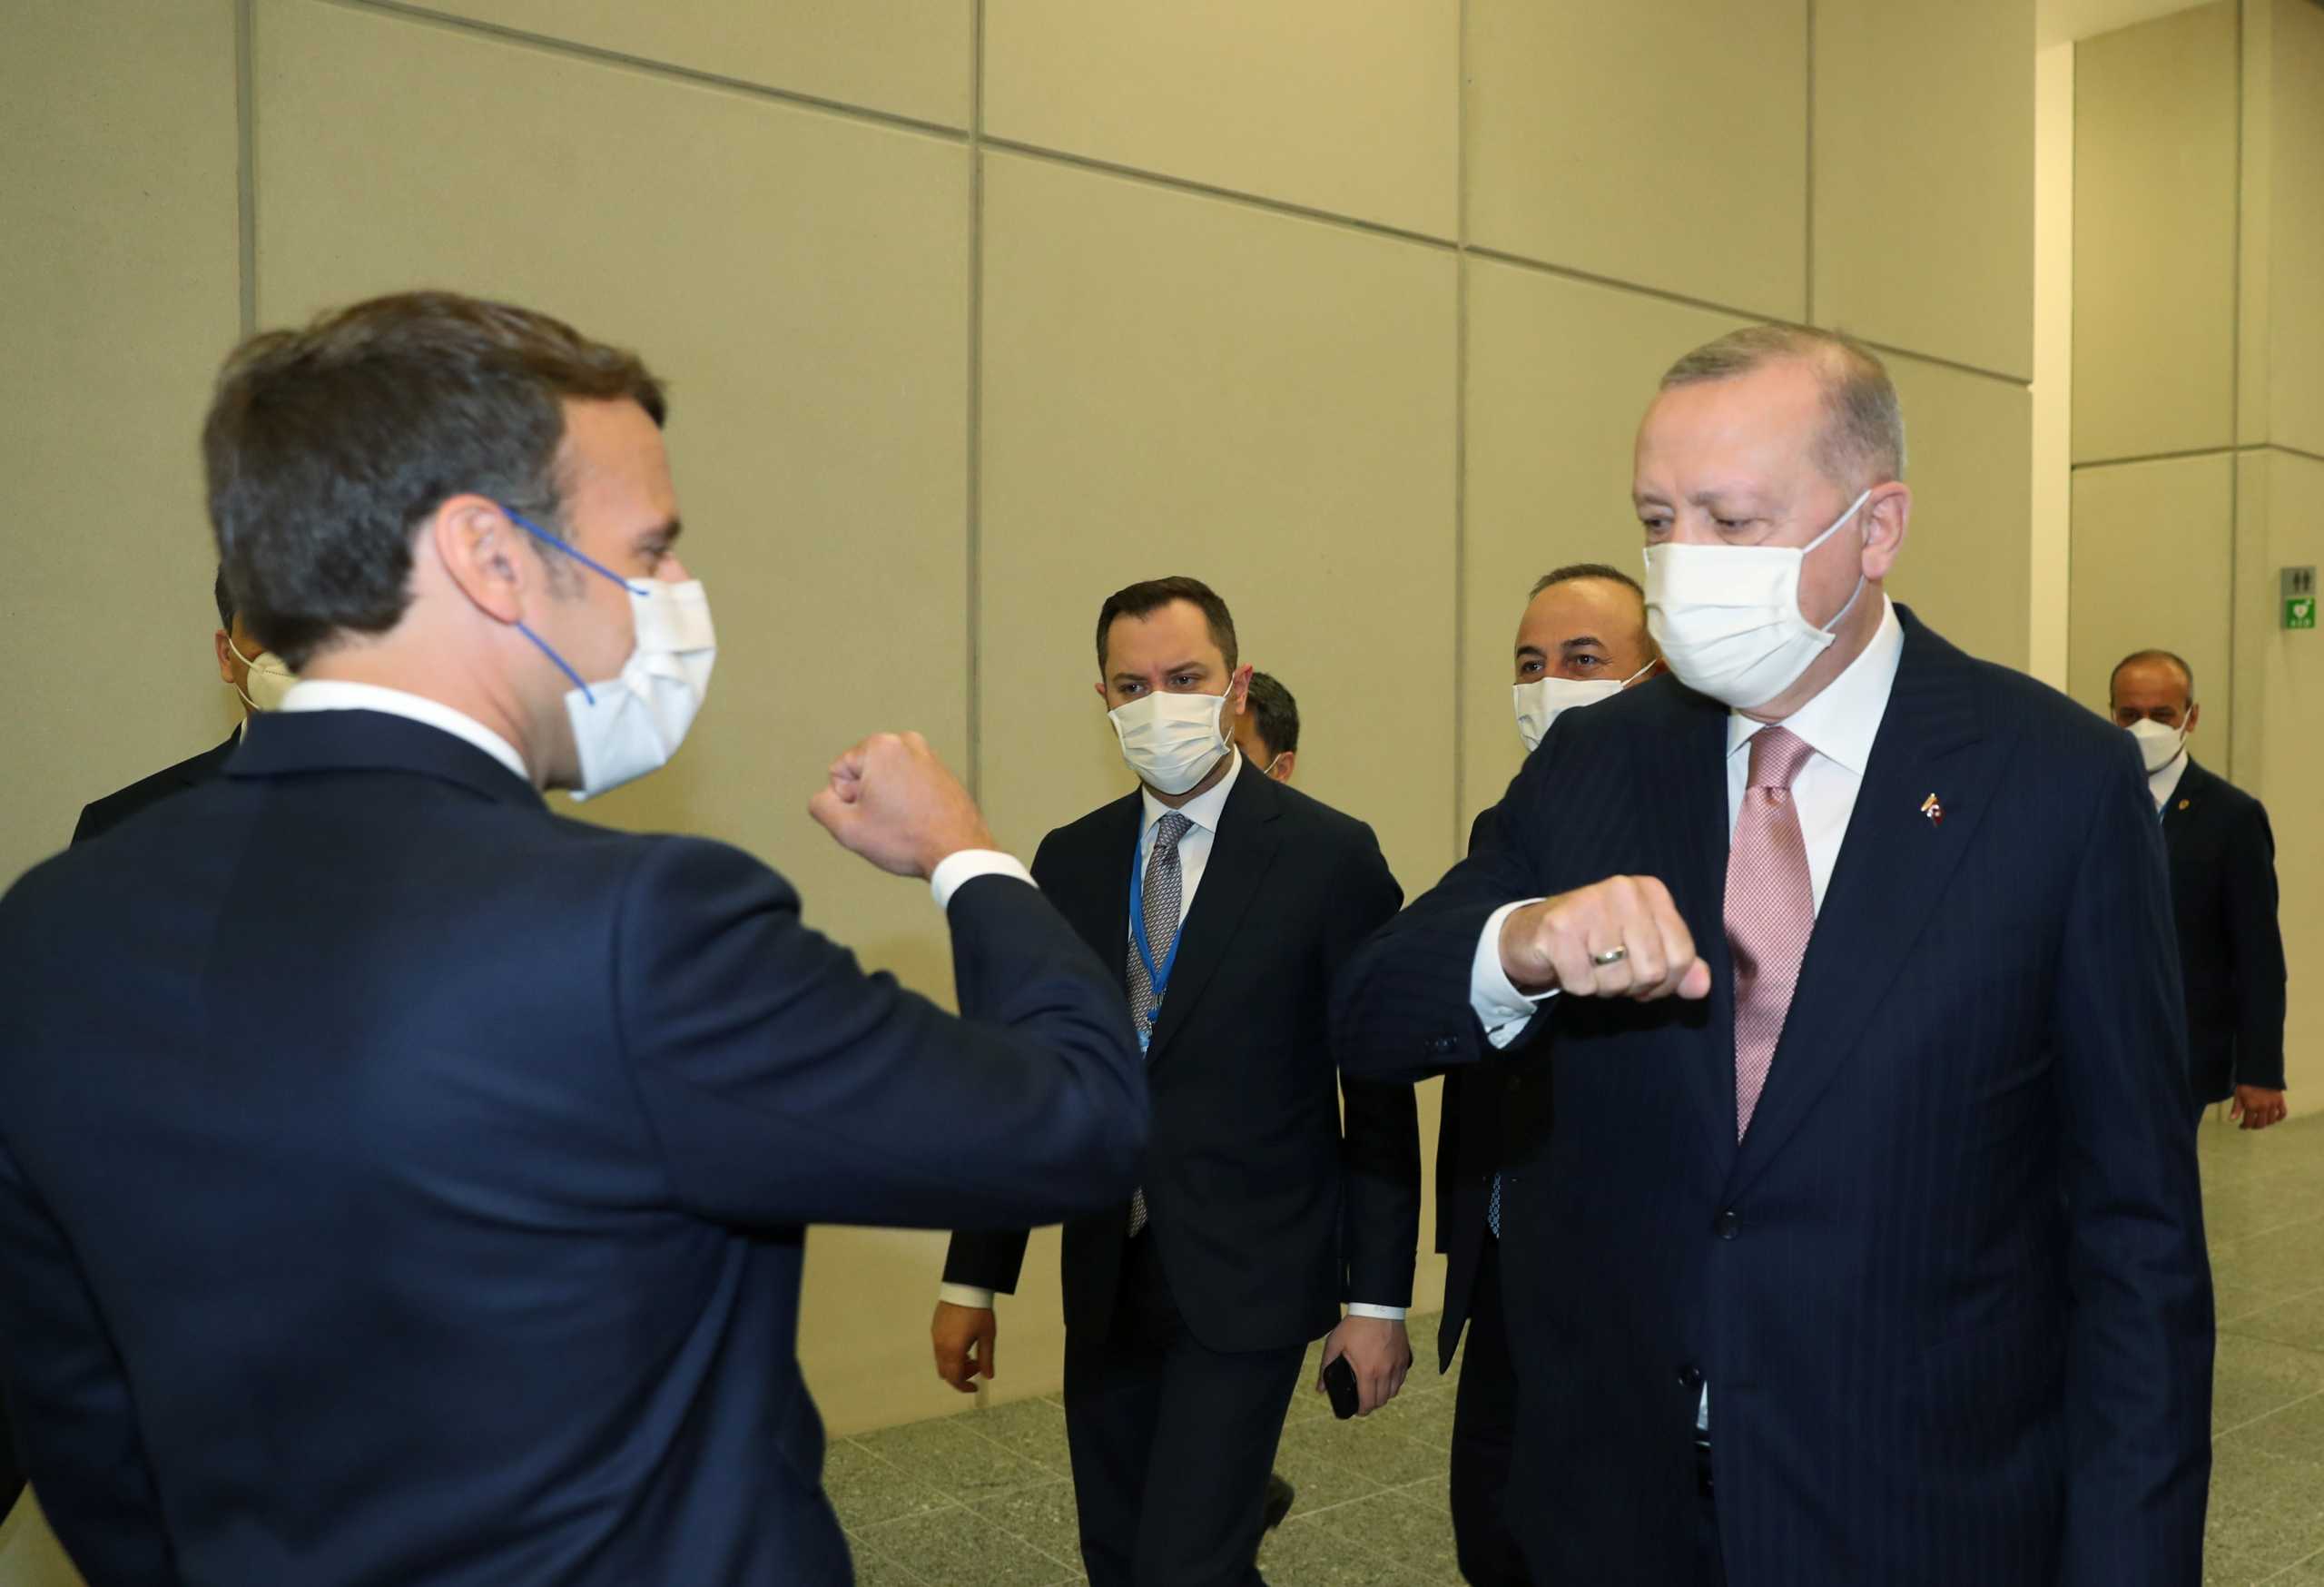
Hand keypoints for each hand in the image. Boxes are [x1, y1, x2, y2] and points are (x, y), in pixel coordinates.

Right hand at [810, 731, 995, 878]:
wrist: (958, 852)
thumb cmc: (909, 839)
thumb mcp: (847, 828)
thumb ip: (821, 806)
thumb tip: (824, 798)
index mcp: (880, 746)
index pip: (838, 773)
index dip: (846, 801)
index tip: (870, 815)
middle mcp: (906, 742)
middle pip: (863, 774)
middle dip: (868, 798)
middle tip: (887, 821)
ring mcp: (928, 755)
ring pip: (886, 782)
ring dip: (888, 801)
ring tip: (904, 822)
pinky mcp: (942, 771)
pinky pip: (909, 786)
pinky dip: (908, 802)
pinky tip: (918, 820)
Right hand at [931, 1301, 996, 1393]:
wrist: (965, 1287)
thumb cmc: (978, 1312)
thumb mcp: (987, 1336)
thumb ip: (986, 1358)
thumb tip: (988, 1376)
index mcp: (953, 1351)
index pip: (955, 1378)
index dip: (964, 1386)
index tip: (975, 1386)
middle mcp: (940, 1346)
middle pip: (945, 1372)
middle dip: (960, 1375)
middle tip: (976, 1366)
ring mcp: (935, 1337)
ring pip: (941, 1361)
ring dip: (955, 1364)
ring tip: (971, 1353)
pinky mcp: (934, 1328)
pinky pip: (939, 1349)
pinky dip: (949, 1354)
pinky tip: (962, 1342)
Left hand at [1318, 1316, 1410, 1416]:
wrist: (1378, 1307)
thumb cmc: (1355, 1326)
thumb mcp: (1334, 1344)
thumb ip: (1325, 1368)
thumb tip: (1321, 1388)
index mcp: (1367, 1372)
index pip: (1368, 1403)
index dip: (1362, 1411)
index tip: (1357, 1411)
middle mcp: (1385, 1372)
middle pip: (1382, 1401)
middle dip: (1372, 1404)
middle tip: (1364, 1400)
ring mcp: (1397, 1365)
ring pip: (1394, 1392)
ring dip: (1384, 1395)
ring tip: (1374, 1390)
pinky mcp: (1405, 1358)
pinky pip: (1401, 1379)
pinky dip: (1394, 1384)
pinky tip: (1385, 1378)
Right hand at [1498, 876, 1710, 1000]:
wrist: (1533, 933)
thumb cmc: (1595, 941)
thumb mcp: (1644, 949)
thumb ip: (1678, 967)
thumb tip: (1702, 987)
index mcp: (1650, 891)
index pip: (1682, 957)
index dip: (1665, 982)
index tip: (1641, 976)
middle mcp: (1623, 890)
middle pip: (1652, 971)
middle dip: (1631, 986)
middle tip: (1610, 972)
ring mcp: (1589, 905)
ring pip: (1617, 980)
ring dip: (1602, 987)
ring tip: (1588, 966)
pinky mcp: (1558, 928)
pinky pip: (1583, 984)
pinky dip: (1576, 986)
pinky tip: (1567, 966)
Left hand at [2230, 1085, 2288, 1130]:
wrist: (2259, 1072)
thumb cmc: (2246, 1083)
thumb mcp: (2238, 1095)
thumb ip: (2236, 1108)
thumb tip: (2232, 1120)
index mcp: (2251, 1106)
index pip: (2248, 1123)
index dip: (2245, 1126)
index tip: (2242, 1126)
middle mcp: (2262, 1108)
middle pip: (2261, 1124)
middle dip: (2255, 1126)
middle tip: (2251, 1125)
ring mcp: (2272, 1105)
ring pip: (2271, 1121)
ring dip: (2266, 1123)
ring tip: (2261, 1121)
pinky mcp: (2280, 1101)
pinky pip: (2282, 1113)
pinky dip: (2279, 1118)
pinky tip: (2275, 1119)